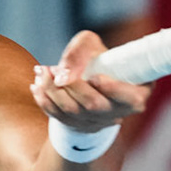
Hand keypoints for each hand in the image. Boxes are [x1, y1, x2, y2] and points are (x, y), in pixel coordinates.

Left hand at [30, 30, 149, 131]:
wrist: (86, 77)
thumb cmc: (95, 58)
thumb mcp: (91, 45)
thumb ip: (80, 51)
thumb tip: (63, 75)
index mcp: (134, 94)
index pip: (132, 99)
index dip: (114, 90)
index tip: (95, 77)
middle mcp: (117, 113)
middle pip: (94, 104)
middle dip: (71, 85)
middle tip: (52, 68)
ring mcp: (95, 122)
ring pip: (72, 111)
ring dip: (52, 91)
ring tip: (41, 71)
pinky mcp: (76, 126)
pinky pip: (57, 117)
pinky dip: (44, 101)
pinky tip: (36, 85)